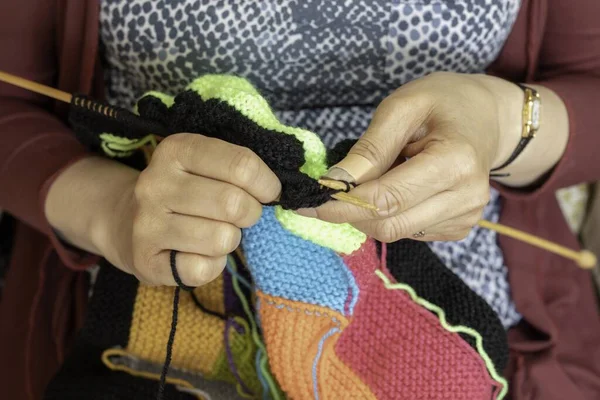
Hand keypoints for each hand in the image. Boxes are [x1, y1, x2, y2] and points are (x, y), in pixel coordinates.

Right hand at [48, 134, 280, 286]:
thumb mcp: (206, 164)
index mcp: (176, 149)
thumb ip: (242, 168)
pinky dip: (212, 265)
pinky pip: (204, 269)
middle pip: (235, 204)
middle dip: (250, 214)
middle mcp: (155, 183)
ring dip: (229, 239)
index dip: (267, 183)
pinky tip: (197, 253)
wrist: (128, 221)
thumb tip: (288, 190)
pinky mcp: (146, 260)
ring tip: (213, 232)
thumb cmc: (185, 191)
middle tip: (241, 215)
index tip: (269, 192)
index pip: (242, 164)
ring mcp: (147, 223)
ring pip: (222, 238)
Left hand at [300, 72, 523, 241]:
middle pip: (388, 225)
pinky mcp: (459, 227)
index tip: (309, 200)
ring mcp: (466, 217)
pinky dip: (390, 214)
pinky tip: (399, 186)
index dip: (342, 204)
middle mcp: (466, 198)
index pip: (386, 200)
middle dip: (350, 212)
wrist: (487, 117)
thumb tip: (334, 183)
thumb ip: (370, 147)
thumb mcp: (402, 107)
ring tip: (380, 174)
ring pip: (395, 232)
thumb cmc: (444, 102)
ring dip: (370, 212)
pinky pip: (409, 232)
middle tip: (330, 189)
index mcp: (454, 163)